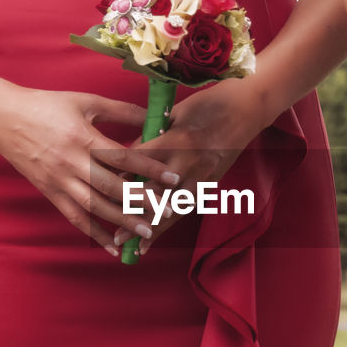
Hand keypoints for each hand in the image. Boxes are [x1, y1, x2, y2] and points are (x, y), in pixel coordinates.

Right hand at [0, 87, 181, 254]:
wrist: (2, 118)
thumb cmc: (46, 105)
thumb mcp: (85, 101)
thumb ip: (120, 110)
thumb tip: (153, 116)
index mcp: (82, 137)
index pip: (122, 157)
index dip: (149, 168)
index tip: (173, 178)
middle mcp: (71, 162)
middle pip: (112, 186)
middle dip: (142, 200)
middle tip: (168, 211)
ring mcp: (59, 180)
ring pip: (95, 206)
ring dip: (122, 221)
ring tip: (146, 232)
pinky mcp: (50, 193)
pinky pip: (74, 217)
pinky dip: (94, 233)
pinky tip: (113, 247)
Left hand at [113, 79, 269, 253]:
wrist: (248, 108)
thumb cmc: (209, 104)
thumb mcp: (175, 115)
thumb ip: (153, 138)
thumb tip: (127, 157)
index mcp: (177, 142)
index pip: (140, 164)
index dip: (119, 178)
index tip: (98, 190)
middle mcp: (189, 164)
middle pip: (154, 194)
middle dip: (130, 212)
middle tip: (111, 232)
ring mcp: (203, 177)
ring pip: (171, 208)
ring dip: (149, 227)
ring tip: (128, 243)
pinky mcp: (211, 183)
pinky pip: (185, 207)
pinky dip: (167, 224)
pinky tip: (152, 238)